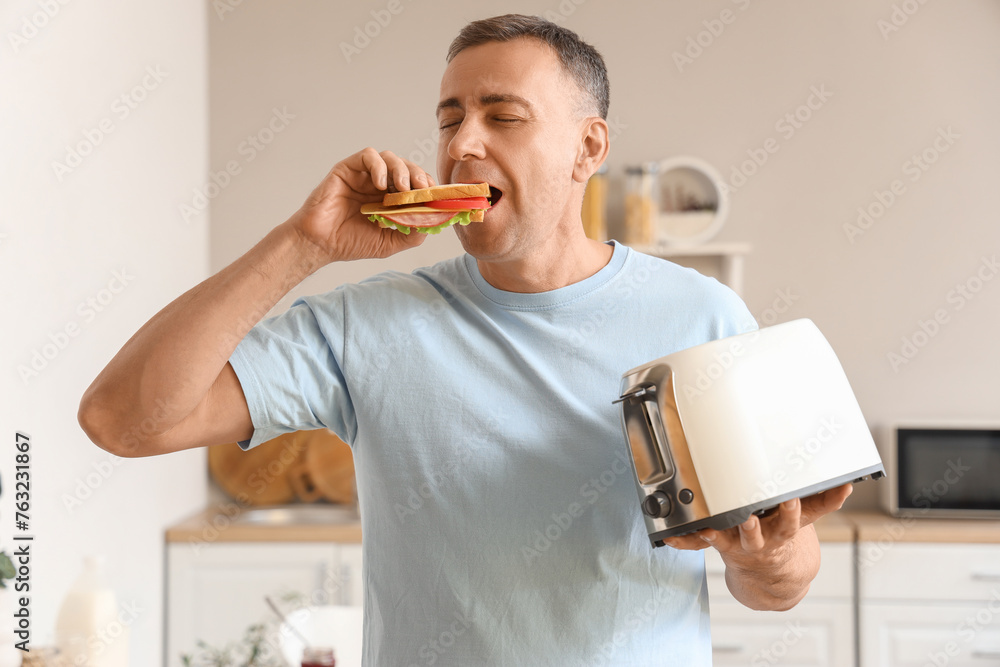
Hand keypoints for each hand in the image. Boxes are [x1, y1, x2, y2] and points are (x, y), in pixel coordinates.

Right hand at [288, 147, 435, 263]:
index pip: (416, 184)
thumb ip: (412, 234)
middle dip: (418, 175)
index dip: (427, 186)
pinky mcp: (348, 168)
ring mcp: (364, 175)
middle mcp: (379, 184)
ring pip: (390, 157)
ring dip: (402, 169)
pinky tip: (380, 184)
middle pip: (406, 167)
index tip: (435, 196)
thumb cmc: (350, 242)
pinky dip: (379, 166)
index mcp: (391, 199)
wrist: (320, 243)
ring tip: (403, 188)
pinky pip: (368, 155)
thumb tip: (433, 222)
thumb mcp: (389, 243)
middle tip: (422, 189)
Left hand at [663, 483, 852, 554]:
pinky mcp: (722, 544)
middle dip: (750, 520)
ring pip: (734, 536)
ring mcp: (742, 543)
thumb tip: (849, 484)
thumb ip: (825, 501)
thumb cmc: (784, 536)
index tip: (791, 498)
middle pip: (763, 529)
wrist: (771, 577)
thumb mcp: (807, 520)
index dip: (791, 510)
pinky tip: (675, 534)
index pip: (792, 518)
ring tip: (717, 522)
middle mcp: (764, 537)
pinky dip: (686, 539)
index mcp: (785, 528)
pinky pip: (703, 541)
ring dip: (724, 529)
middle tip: (750, 510)